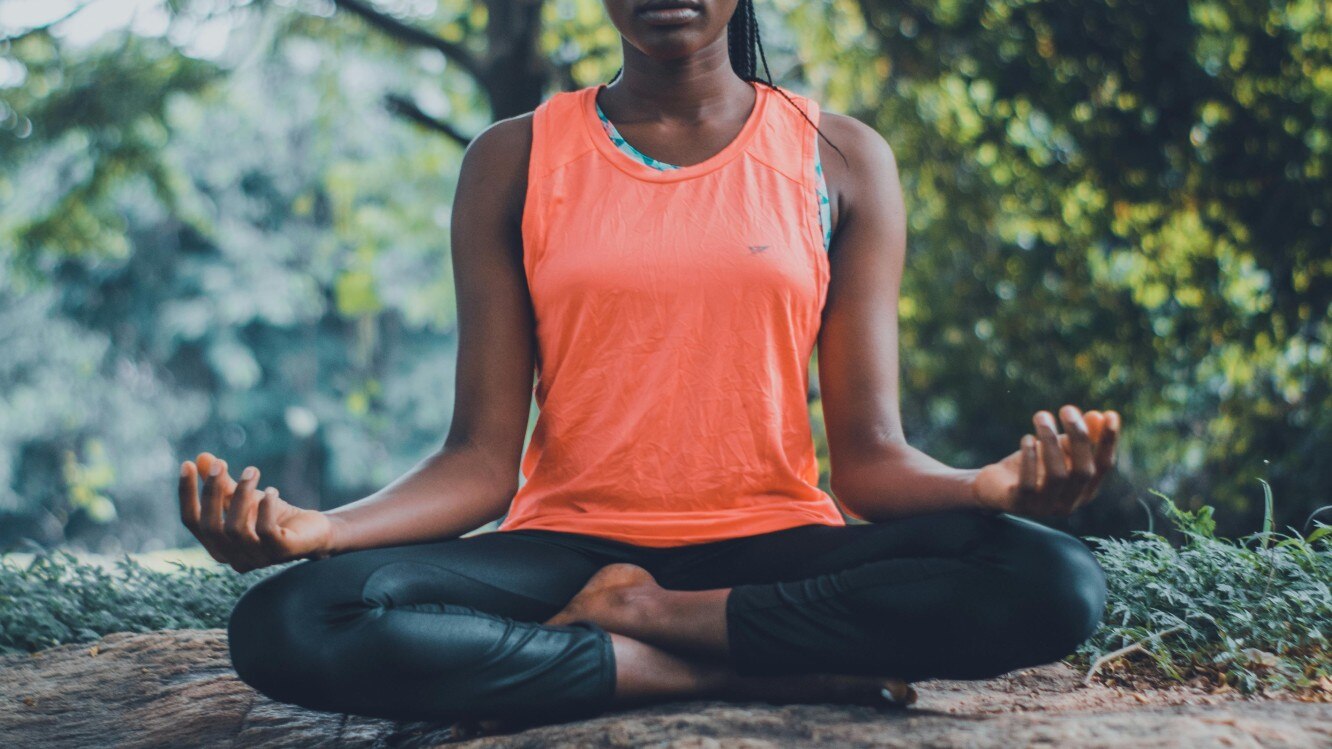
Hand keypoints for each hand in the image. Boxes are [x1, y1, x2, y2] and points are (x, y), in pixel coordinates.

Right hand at [178, 452, 337, 572]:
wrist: (313, 531)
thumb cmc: (274, 516)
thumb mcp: (245, 498)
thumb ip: (223, 484)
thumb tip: (201, 458)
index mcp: (218, 547)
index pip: (192, 522)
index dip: (187, 494)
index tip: (187, 464)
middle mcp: (233, 558)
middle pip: (210, 527)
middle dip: (212, 492)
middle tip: (221, 464)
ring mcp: (257, 559)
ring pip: (235, 528)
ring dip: (241, 494)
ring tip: (252, 471)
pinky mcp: (281, 553)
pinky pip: (266, 531)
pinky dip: (266, 508)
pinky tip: (271, 491)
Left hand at [971, 406, 1120, 516]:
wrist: (993, 486)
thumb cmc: (1033, 466)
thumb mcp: (1058, 449)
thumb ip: (1080, 436)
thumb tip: (1098, 415)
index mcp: (1084, 491)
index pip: (1104, 466)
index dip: (1108, 442)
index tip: (1111, 414)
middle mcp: (1069, 504)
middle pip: (1083, 471)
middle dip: (1078, 437)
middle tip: (1067, 409)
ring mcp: (1044, 507)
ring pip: (1057, 475)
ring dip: (1050, 441)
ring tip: (1042, 416)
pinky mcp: (1019, 504)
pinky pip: (1029, 483)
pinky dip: (1030, 457)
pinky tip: (1027, 438)